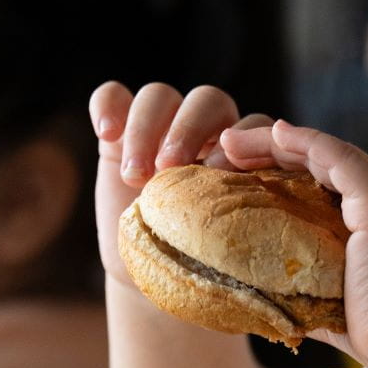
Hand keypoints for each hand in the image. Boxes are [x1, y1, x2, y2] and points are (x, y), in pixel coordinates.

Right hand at [89, 81, 270, 287]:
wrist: (156, 271)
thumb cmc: (202, 260)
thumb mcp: (226, 242)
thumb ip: (242, 217)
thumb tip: (260, 217)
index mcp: (248, 154)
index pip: (252, 124)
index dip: (236, 143)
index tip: (215, 173)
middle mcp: (209, 130)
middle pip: (206, 101)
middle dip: (187, 130)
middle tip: (169, 168)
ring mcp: (163, 125)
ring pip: (159, 96)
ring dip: (146, 128)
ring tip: (134, 176)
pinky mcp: (121, 131)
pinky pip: (113, 95)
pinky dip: (107, 106)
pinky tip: (107, 134)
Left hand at [220, 119, 367, 367]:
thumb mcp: (331, 302)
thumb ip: (302, 289)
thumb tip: (255, 294)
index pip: (327, 184)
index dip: (282, 174)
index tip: (238, 176)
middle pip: (323, 162)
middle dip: (272, 152)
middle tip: (226, 150)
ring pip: (325, 152)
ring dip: (275, 142)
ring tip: (230, 141)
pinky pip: (335, 154)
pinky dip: (302, 140)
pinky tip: (271, 133)